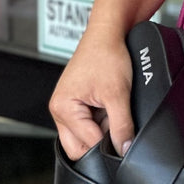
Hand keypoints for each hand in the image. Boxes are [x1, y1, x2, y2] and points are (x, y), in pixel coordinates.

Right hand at [48, 25, 134, 160]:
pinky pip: (89, 124)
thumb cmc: (106, 55)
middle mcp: (60, 110)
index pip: (86, 144)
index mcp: (62, 109)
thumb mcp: (118, 93)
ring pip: (85, 136)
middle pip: (79, 147)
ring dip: (102, 128)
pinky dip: (102, 119)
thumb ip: (121, 125)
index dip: (108, 143)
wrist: (108, 34)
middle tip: (115, 120)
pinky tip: (109, 104)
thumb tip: (124, 149)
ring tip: (111, 107)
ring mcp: (67, 108)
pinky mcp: (77, 104)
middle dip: (100, 140)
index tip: (124, 135)